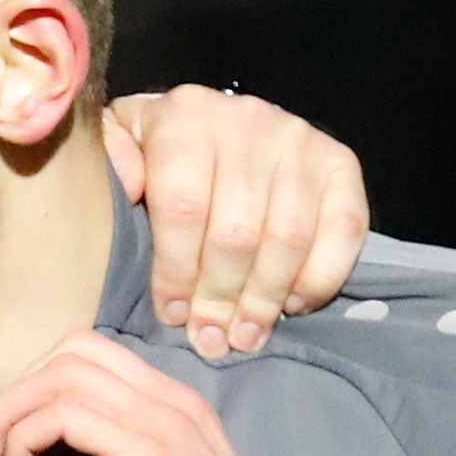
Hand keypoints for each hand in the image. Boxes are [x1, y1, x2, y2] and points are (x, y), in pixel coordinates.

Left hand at [0, 331, 289, 455]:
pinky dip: (24, 440)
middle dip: (14, 396)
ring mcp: (163, 418)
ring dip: (10, 417)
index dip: (34, 392)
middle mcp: (168, 400)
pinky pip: (65, 413)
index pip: (87, 360)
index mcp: (167, 409)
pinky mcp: (148, 449)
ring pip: (61, 375)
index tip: (4, 446)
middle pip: (69, 352)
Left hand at [104, 84, 367, 359]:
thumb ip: (111, 161)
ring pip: (288, 238)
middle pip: (237, 233)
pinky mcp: (340, 162)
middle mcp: (248, 120)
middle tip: (210, 339)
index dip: (176, 272)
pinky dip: (320, 277)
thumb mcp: (118, 143)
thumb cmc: (154, 149)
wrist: (213, 121)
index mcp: (186, 116)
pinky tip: (292, 304)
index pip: (183, 208)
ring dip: (265, 299)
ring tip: (245, 335)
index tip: (172, 315)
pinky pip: (344, 230)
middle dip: (219, 298)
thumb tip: (126, 187)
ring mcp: (300, 140)